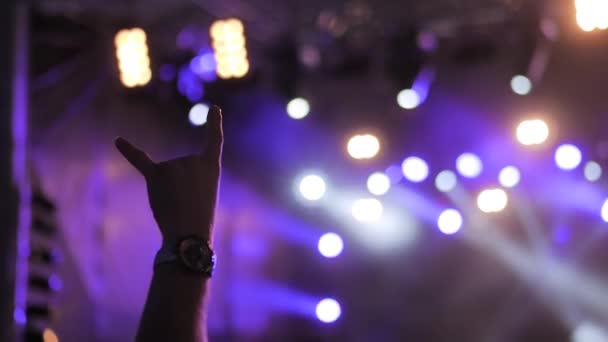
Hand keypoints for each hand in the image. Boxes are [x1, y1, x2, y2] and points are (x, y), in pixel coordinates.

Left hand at [115, 105, 222, 241]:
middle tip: (187, 206)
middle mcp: (192, 159)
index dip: (214, 123)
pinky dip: (128, 150)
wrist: (189, 233)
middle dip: (180, 189)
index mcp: (211, 165)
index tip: (215, 108)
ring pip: (164, 176)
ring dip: (167, 192)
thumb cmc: (199, 219)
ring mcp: (173, 165)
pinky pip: (140, 160)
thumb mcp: (201, 195)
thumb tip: (158, 171)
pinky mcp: (156, 174)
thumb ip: (185, 179)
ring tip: (176, 206)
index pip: (214, 141)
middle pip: (180, 170)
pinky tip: (117, 140)